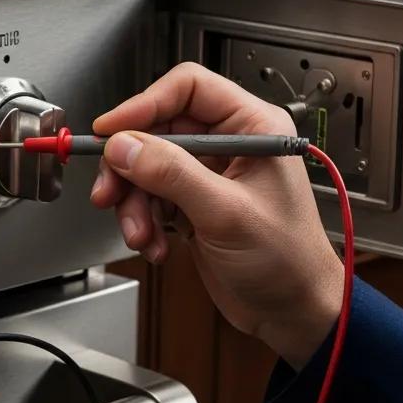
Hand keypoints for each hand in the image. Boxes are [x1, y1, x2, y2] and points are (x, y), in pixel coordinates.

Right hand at [90, 63, 343, 369]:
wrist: (292, 312)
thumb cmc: (287, 261)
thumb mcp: (226, 213)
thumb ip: (172, 174)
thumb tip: (124, 145)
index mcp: (252, 126)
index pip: (187, 89)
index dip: (144, 105)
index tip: (110, 131)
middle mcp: (228, 143)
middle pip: (157, 129)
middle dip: (130, 166)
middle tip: (110, 192)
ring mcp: (208, 173)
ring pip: (146, 166)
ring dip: (133, 202)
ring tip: (140, 233)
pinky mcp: (192, 202)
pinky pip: (150, 197)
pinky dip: (143, 221)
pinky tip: (155, 244)